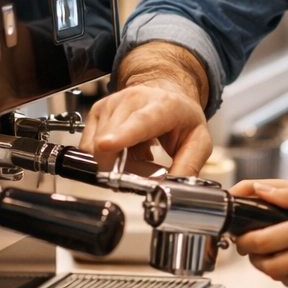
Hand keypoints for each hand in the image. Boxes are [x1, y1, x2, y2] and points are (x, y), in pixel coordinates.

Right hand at [80, 83, 211, 176]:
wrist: (169, 96)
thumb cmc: (182, 118)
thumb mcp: (198, 143)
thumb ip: (186, 168)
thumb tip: (168, 191)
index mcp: (163, 106)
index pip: (140, 122)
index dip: (122, 136)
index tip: (108, 146)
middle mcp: (133, 100)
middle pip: (109, 140)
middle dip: (120, 167)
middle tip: (144, 167)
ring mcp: (111, 103)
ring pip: (96, 147)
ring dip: (113, 162)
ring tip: (137, 153)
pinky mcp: (97, 111)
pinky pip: (89, 146)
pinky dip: (104, 155)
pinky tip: (124, 148)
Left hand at [231, 180, 287, 287]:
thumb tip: (261, 189)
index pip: (264, 236)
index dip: (244, 235)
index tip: (239, 228)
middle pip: (266, 259)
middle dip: (250, 252)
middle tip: (248, 242)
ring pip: (279, 275)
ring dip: (267, 265)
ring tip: (270, 252)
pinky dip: (287, 277)